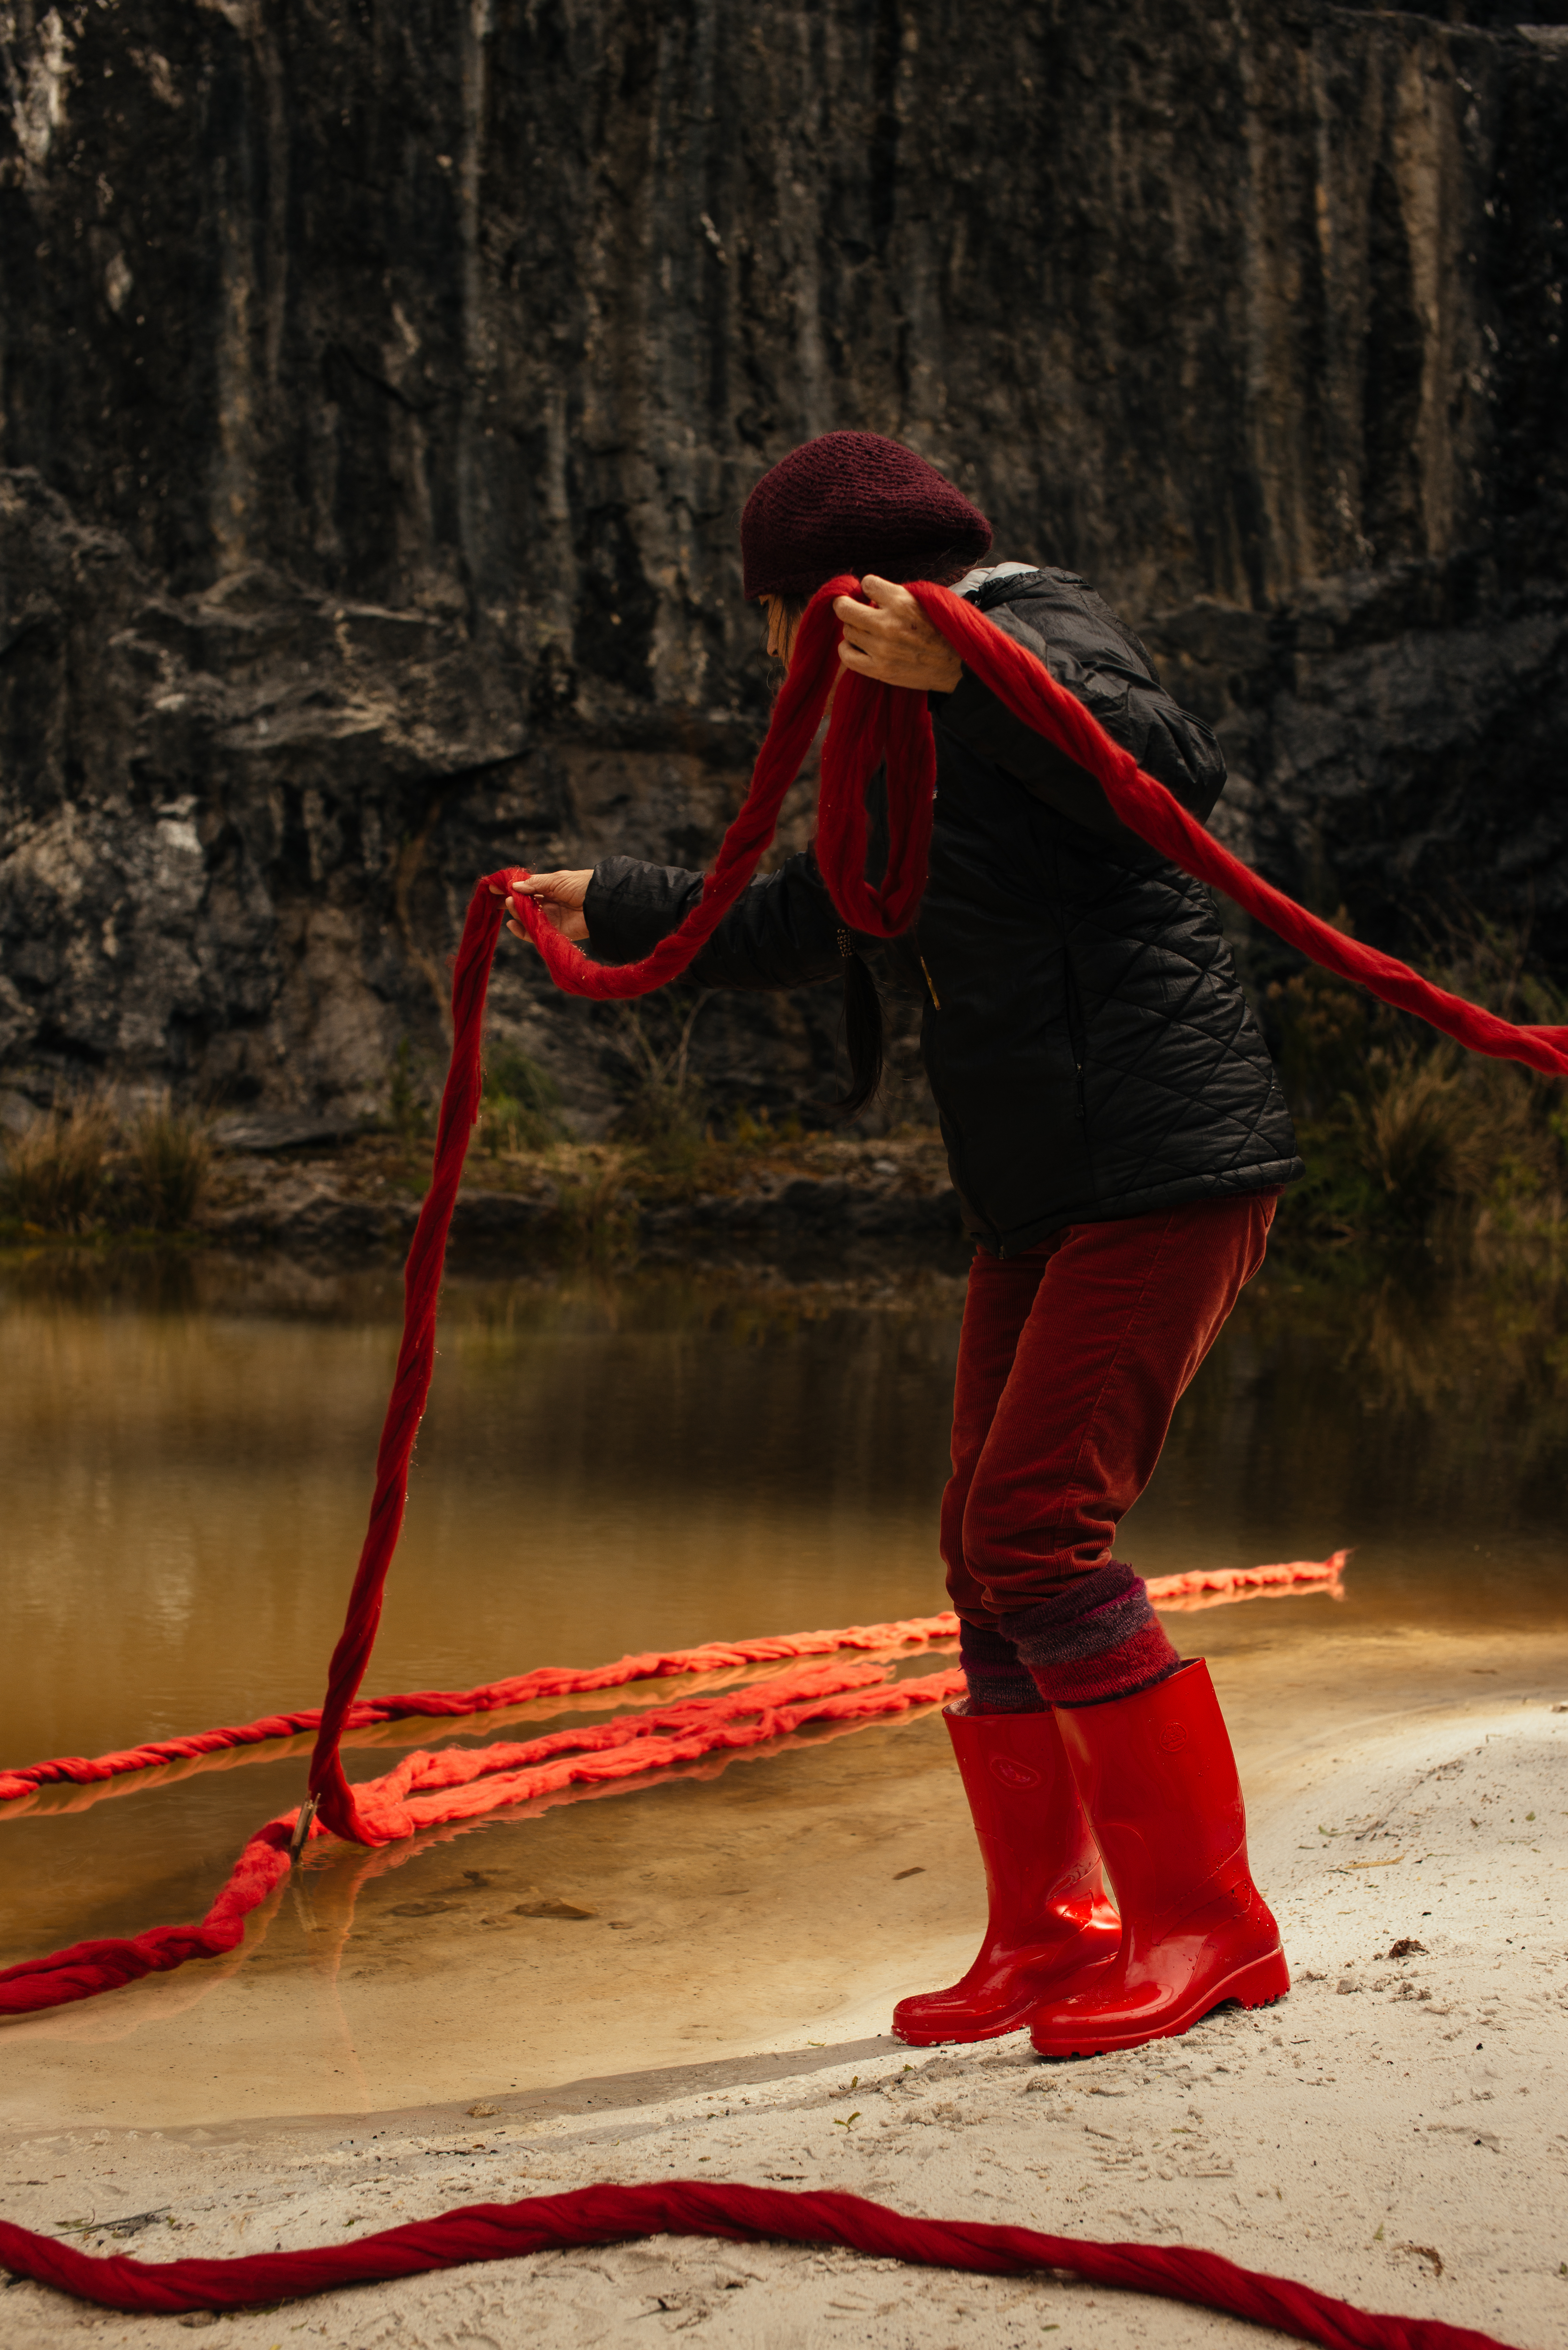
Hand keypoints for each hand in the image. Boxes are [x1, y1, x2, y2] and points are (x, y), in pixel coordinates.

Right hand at [491, 869, 592, 943]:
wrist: (600, 903)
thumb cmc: (581, 885)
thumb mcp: (556, 880)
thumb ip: (535, 884)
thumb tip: (515, 887)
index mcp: (551, 888)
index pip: (526, 889)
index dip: (511, 888)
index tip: (494, 887)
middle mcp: (550, 903)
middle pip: (524, 904)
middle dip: (511, 901)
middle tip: (498, 898)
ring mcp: (551, 918)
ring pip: (527, 918)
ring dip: (516, 912)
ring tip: (509, 903)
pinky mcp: (555, 933)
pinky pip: (534, 934)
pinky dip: (522, 931)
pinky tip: (512, 923)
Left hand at [832, 574, 962, 693]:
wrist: (958, 665)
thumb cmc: (943, 630)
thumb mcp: (926, 601)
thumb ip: (898, 594)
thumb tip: (870, 592)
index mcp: (901, 602)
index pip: (866, 583)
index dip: (868, 587)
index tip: (872, 594)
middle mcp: (888, 624)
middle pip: (845, 608)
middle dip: (847, 605)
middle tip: (852, 607)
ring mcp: (881, 649)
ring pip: (847, 630)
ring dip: (853, 627)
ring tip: (865, 630)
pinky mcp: (879, 669)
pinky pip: (846, 655)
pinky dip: (847, 648)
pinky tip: (858, 645)